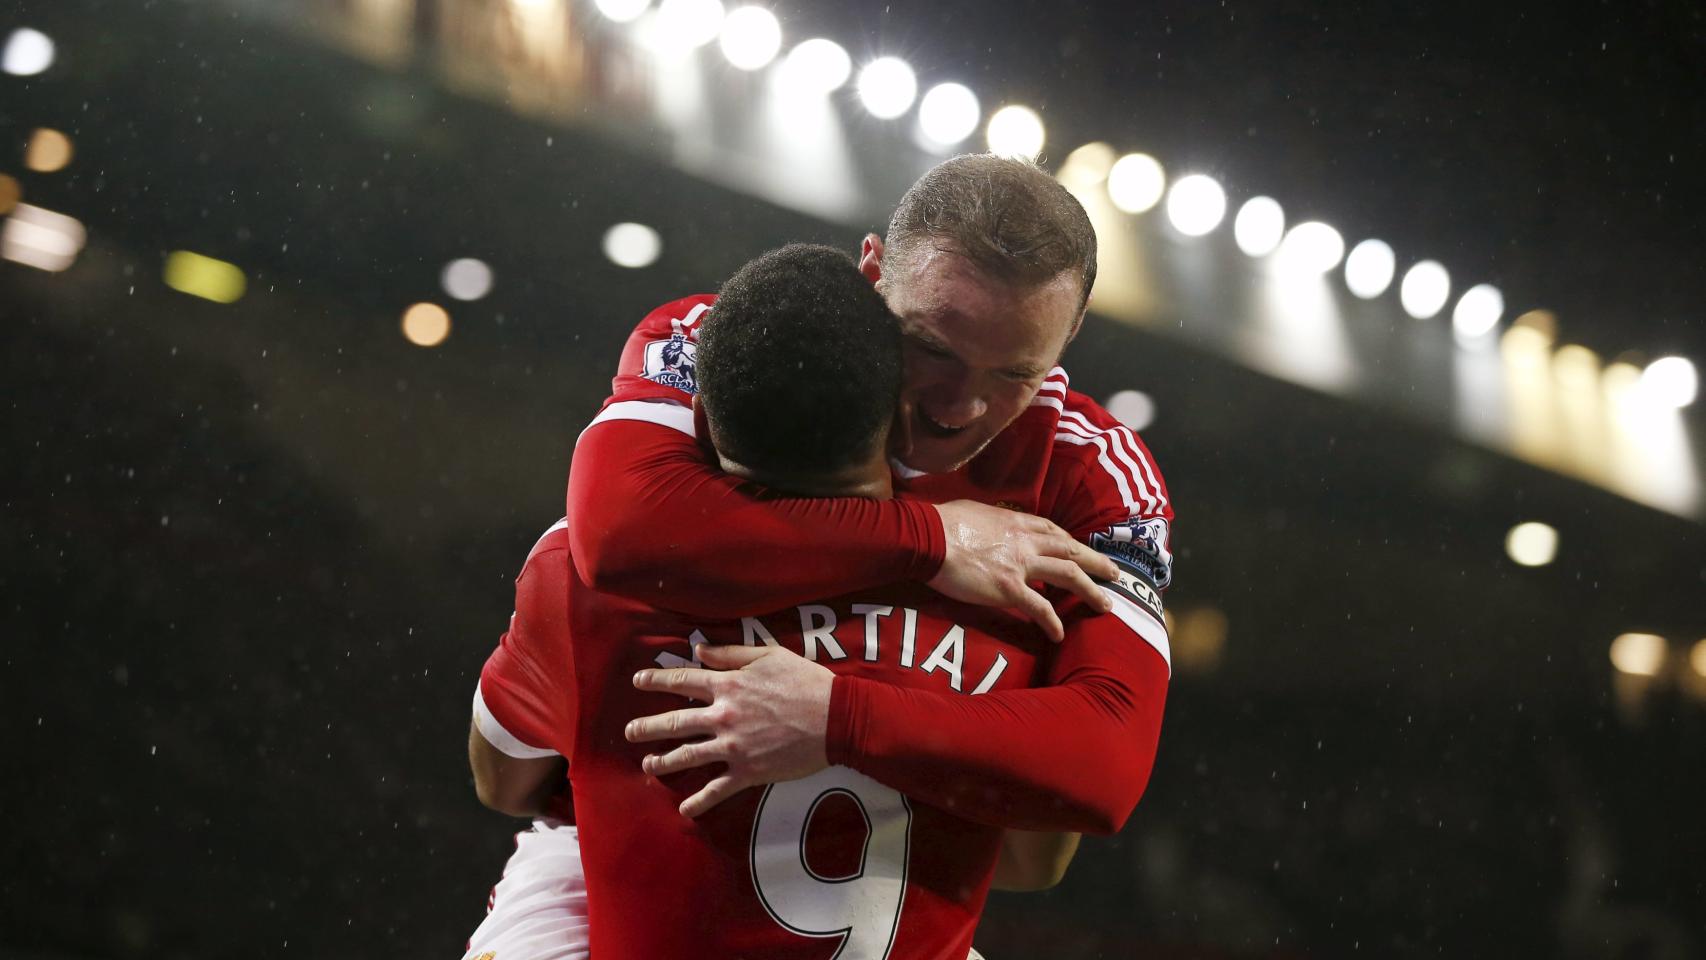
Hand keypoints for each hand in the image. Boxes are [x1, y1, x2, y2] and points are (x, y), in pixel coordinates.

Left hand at [626, 644, 832, 817]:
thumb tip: (699, 650)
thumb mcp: (770, 656)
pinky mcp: (748, 772)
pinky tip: (684, 809)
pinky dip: (699, 802)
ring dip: (663, 762)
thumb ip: (731, 654)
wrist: (835, 718)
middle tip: (629, 731)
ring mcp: (733, 747)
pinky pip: (717, 790)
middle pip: (675, 722)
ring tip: (648, 764)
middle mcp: (724, 716)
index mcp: (728, 686)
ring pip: (687, 756)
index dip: (657, 680)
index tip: (638, 682)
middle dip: (647, 727)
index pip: (683, 681)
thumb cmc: (806, 682)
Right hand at [927, 500, 1117, 641]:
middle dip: (1096, 562)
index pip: (1053, 531)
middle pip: (1070, 550)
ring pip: (1068, 575)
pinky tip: (1059, 634)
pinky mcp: (1008, 589)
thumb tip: (990, 526)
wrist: (928, 536)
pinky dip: (1052, 622)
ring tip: (1105, 605)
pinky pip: (1039, 608)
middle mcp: (1025, 541)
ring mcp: (1020, 565)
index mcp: (1016, 521)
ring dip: (1090, 590)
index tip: (1082, 551)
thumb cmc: (942, 522)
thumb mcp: (976, 511)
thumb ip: (992, 521)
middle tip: (1114, 573)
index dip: (1071, 542)